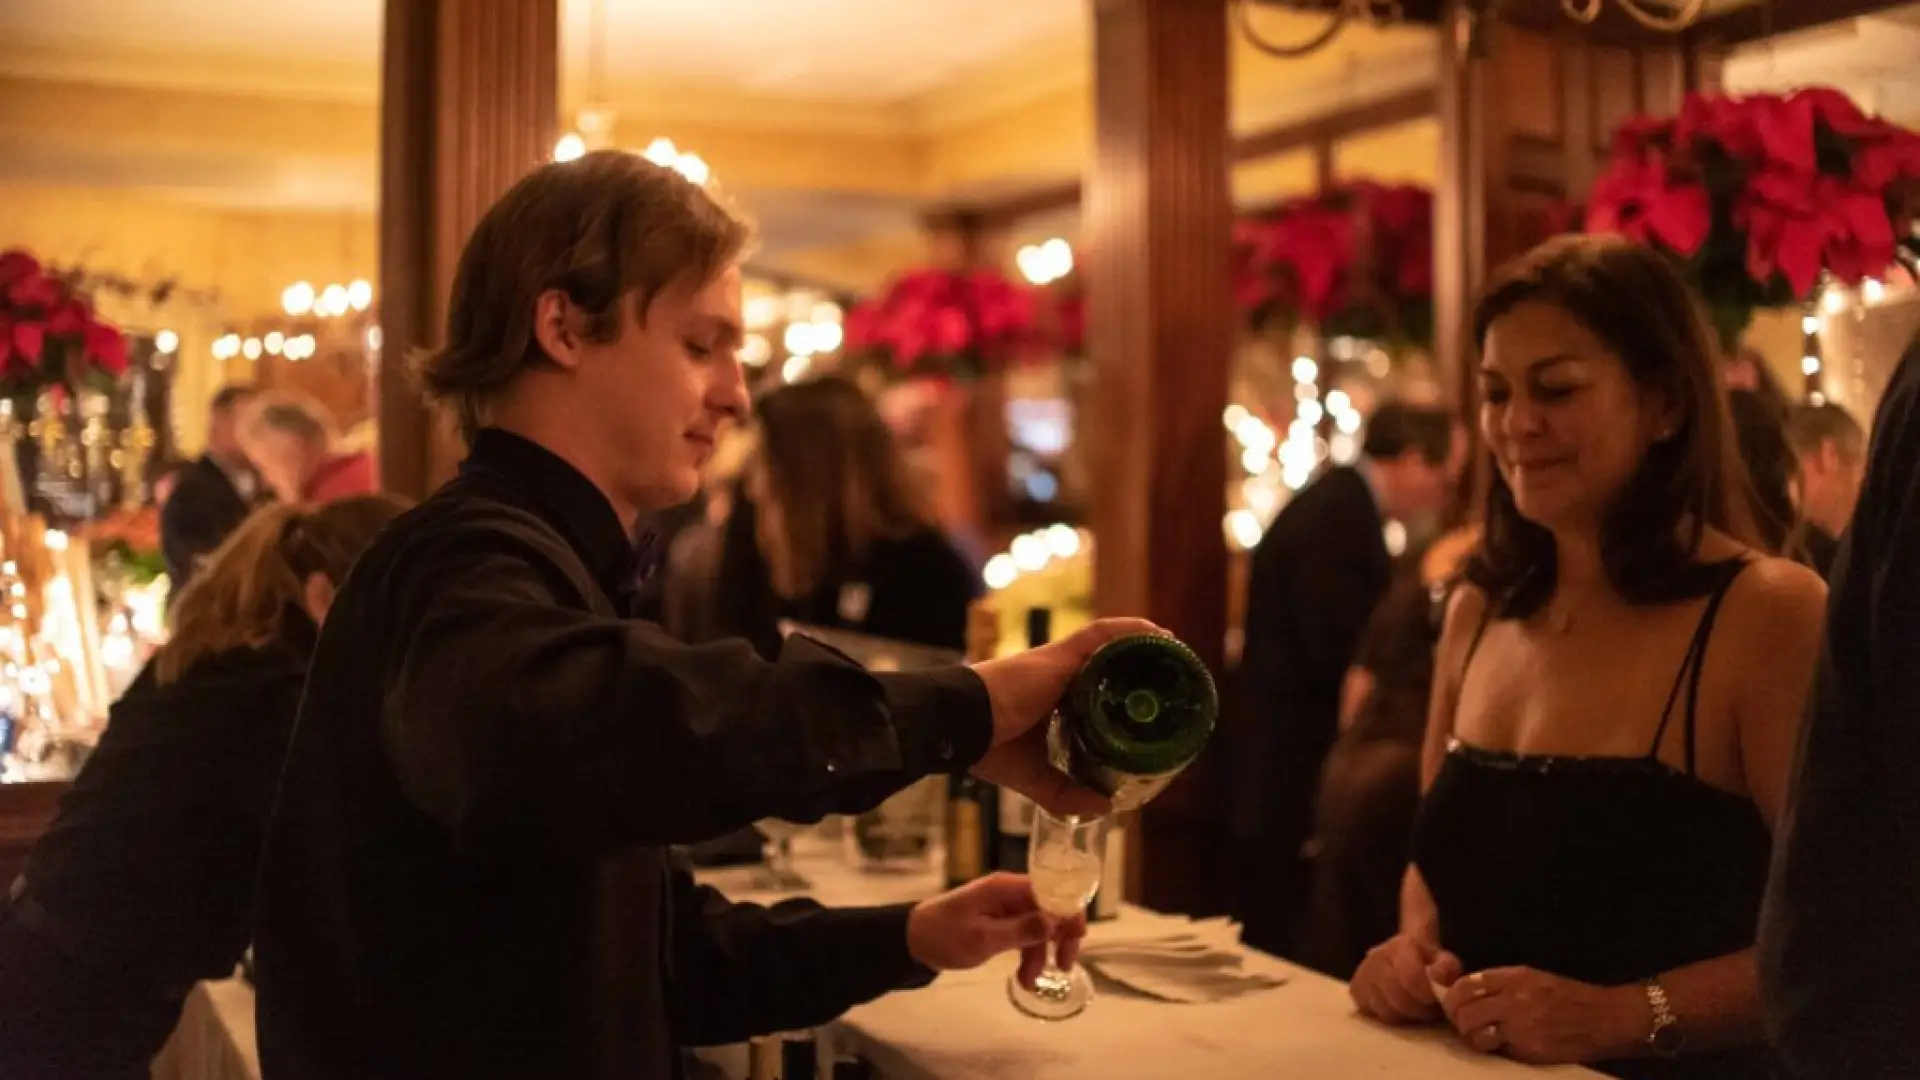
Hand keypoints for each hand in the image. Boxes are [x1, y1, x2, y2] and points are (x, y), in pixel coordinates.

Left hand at [905, 872, 1085, 986]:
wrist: (913, 940)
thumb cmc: (944, 935)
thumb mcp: (983, 938)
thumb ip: (1021, 930)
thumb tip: (1055, 922)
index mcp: (1007, 888)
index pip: (1053, 891)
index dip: (1069, 912)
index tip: (1074, 941)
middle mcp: (1011, 893)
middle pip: (1051, 909)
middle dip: (1060, 938)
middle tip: (1062, 966)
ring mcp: (1006, 907)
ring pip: (1040, 927)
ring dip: (1040, 954)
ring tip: (1029, 982)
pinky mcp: (1001, 922)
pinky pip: (1025, 935)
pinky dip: (1027, 955)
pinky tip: (1023, 977)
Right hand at [969, 617, 1162, 817]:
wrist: (964, 724)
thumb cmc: (989, 746)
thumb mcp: (1034, 777)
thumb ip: (1065, 793)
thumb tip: (1106, 808)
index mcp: (1052, 701)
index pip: (1094, 690)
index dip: (1120, 694)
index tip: (1148, 706)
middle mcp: (1060, 676)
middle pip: (1107, 664)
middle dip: (1139, 670)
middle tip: (1170, 683)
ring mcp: (1061, 662)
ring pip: (1110, 645)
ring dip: (1143, 646)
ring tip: (1174, 653)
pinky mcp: (1061, 655)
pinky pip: (1102, 634)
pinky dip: (1131, 631)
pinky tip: (1159, 634)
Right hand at [1350, 934, 1441, 1023]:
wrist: (1405, 954)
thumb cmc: (1428, 962)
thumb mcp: (1445, 961)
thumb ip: (1446, 969)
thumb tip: (1435, 978)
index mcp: (1401, 945)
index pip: (1411, 977)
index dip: (1425, 995)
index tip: (1433, 999)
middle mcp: (1376, 956)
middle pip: (1396, 996)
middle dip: (1416, 1008)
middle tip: (1426, 1008)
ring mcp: (1362, 972)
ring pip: (1384, 1008)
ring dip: (1402, 1014)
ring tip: (1412, 1007)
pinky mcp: (1355, 989)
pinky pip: (1371, 1012)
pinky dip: (1386, 1014)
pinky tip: (1395, 1006)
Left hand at [1441, 966, 1648, 1064]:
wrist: (1604, 1019)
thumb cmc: (1569, 997)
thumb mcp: (1534, 977)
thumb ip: (1501, 982)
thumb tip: (1467, 989)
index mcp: (1514, 977)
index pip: (1466, 984)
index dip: (1452, 996)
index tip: (1452, 1004)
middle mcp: (1513, 998)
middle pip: (1463, 1009)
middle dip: (1458, 1019)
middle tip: (1464, 1024)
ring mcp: (1520, 1024)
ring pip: (1473, 1032)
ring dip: (1471, 1036)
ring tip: (1480, 1037)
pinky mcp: (1528, 1048)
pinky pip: (1496, 1048)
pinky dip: (1492, 1049)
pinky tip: (1501, 1046)